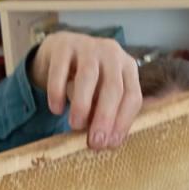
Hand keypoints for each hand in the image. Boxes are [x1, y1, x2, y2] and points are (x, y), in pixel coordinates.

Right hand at [29, 33, 142, 149]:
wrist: (62, 49)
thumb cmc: (89, 80)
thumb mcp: (102, 95)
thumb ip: (107, 115)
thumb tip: (106, 142)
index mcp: (128, 68)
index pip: (132, 96)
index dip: (123, 122)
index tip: (110, 144)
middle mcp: (112, 54)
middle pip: (113, 87)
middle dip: (105, 118)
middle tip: (94, 142)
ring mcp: (88, 46)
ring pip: (88, 77)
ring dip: (82, 105)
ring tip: (75, 125)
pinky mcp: (64, 45)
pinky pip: (60, 70)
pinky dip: (57, 92)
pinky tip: (56, 109)